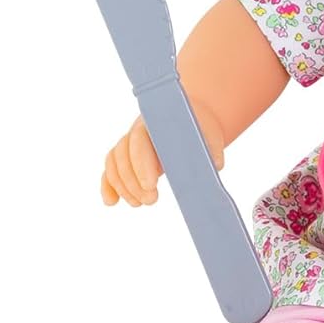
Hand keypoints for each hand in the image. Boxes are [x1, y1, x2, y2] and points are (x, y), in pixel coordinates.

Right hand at [102, 100, 225, 206]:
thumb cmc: (201, 130)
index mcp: (156, 121)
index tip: (151, 185)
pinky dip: (108, 185)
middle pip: (125, 154)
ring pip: (116, 163)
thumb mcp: (209, 136)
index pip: (140, 141)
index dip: (142, 164)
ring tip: (139, 204)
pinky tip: (111, 202)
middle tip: (150, 201)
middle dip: (133, 181)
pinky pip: (111, 169)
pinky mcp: (126, 156)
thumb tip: (215, 165)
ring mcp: (129, 142)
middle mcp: (137, 130)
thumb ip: (211, 149)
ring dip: (123, 186)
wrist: (193, 119)